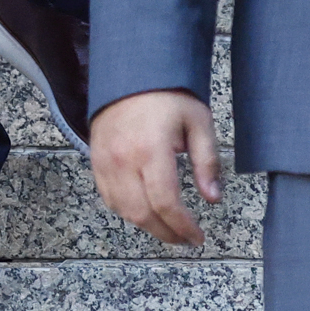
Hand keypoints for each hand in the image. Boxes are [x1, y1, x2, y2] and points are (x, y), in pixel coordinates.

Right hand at [91, 89, 222, 247]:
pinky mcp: (96, 160)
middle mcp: (124, 159)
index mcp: (151, 149)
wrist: (130, 72)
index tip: (197, 237)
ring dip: (147, 225)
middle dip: (167, 233)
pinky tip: (144, 211)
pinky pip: (108, 198)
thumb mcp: (198, 122)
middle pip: (142, 214)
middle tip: (185, 238)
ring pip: (123, 210)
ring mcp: (105, 161)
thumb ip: (206, 162)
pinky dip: (126, 211)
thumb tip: (212, 198)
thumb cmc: (167, 95)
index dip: (183, 227)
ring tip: (168, 227)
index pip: (166, 203)